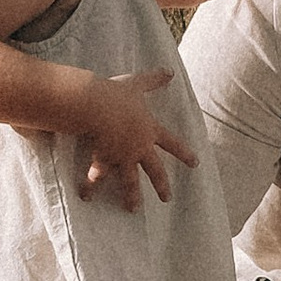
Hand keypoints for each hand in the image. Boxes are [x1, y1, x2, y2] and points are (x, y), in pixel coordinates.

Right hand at [76, 69, 197, 210]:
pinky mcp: (103, 160)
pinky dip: (89, 186)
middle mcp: (139, 147)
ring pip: (129, 181)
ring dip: (130, 196)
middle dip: (161, 185)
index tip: (195, 164)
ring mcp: (122, 157)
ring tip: (133, 210)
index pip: (172, 143)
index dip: (184, 153)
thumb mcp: (138, 84)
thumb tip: (170, 71)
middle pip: (155, 170)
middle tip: (167, 198)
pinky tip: (85, 196)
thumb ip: (154, 79)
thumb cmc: (118, 94)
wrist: (98, 107)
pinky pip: (96, 176)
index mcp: (149, 130)